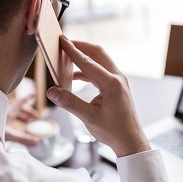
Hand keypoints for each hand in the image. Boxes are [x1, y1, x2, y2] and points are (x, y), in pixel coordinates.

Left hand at [5, 93, 39, 145]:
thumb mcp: (9, 134)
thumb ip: (23, 138)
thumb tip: (36, 142)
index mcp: (10, 110)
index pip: (22, 101)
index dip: (29, 97)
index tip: (35, 93)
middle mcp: (4, 109)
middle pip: (19, 107)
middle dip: (28, 112)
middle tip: (35, 117)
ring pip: (12, 112)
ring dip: (21, 116)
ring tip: (25, 123)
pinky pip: (6, 117)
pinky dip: (13, 120)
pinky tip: (13, 127)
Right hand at [46, 36, 149, 156]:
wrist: (130, 141)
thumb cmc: (113, 131)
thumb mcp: (89, 117)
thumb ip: (70, 103)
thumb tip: (52, 91)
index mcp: (112, 83)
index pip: (88, 62)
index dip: (72, 51)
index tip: (62, 40)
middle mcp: (117, 78)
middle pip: (98, 53)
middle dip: (81, 46)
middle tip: (65, 43)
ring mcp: (118, 81)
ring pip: (100, 61)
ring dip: (84, 57)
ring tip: (67, 57)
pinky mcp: (117, 86)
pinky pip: (101, 72)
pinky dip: (88, 70)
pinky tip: (75, 76)